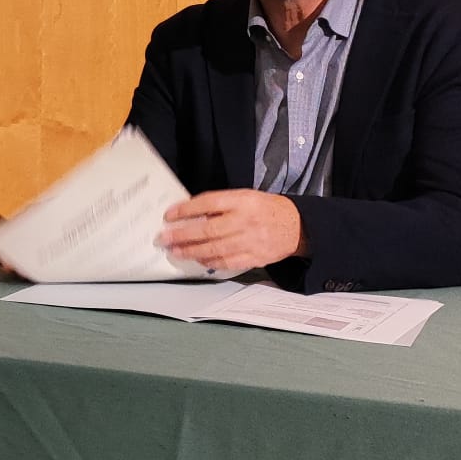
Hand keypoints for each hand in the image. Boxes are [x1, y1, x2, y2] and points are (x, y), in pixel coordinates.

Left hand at [157, 190, 305, 275]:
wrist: (297, 226)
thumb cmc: (266, 209)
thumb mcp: (245, 197)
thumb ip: (221, 205)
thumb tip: (191, 214)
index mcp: (243, 201)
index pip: (209, 203)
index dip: (186, 209)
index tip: (169, 215)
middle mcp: (246, 221)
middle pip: (209, 229)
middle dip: (183, 235)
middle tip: (164, 238)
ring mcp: (251, 241)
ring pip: (215, 249)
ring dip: (191, 251)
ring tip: (175, 251)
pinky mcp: (255, 258)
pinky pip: (227, 262)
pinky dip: (210, 262)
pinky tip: (198, 260)